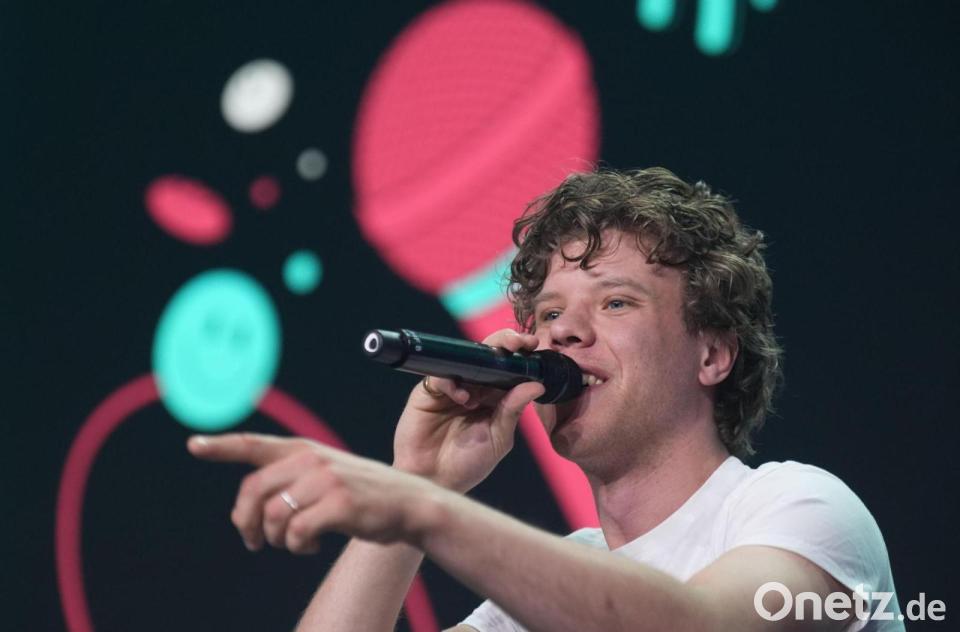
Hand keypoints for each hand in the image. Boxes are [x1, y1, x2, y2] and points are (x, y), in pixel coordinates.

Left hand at [188, 433, 443, 552]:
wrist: (408, 503)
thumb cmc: (361, 495)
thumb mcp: (325, 475)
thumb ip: (288, 480)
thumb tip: (245, 513)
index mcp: (304, 450)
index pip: (254, 445)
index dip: (221, 446)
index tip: (193, 445)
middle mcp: (311, 459)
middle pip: (253, 492)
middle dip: (246, 522)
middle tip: (254, 542)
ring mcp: (326, 480)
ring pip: (273, 516)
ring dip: (277, 539)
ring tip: (294, 542)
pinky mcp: (340, 504)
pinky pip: (297, 533)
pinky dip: (298, 546)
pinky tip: (312, 545)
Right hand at [392, 329, 544, 492]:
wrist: (434, 481)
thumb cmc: (468, 465)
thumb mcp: (498, 438)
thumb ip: (513, 410)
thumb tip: (537, 386)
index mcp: (494, 398)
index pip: (509, 368)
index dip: (521, 355)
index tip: (534, 345)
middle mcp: (474, 388)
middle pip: (488, 356)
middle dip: (505, 343)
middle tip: (519, 343)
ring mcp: (451, 388)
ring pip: (465, 358)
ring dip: (482, 354)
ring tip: (498, 359)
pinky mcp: (428, 392)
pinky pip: (441, 376)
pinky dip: (453, 382)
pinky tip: (463, 397)